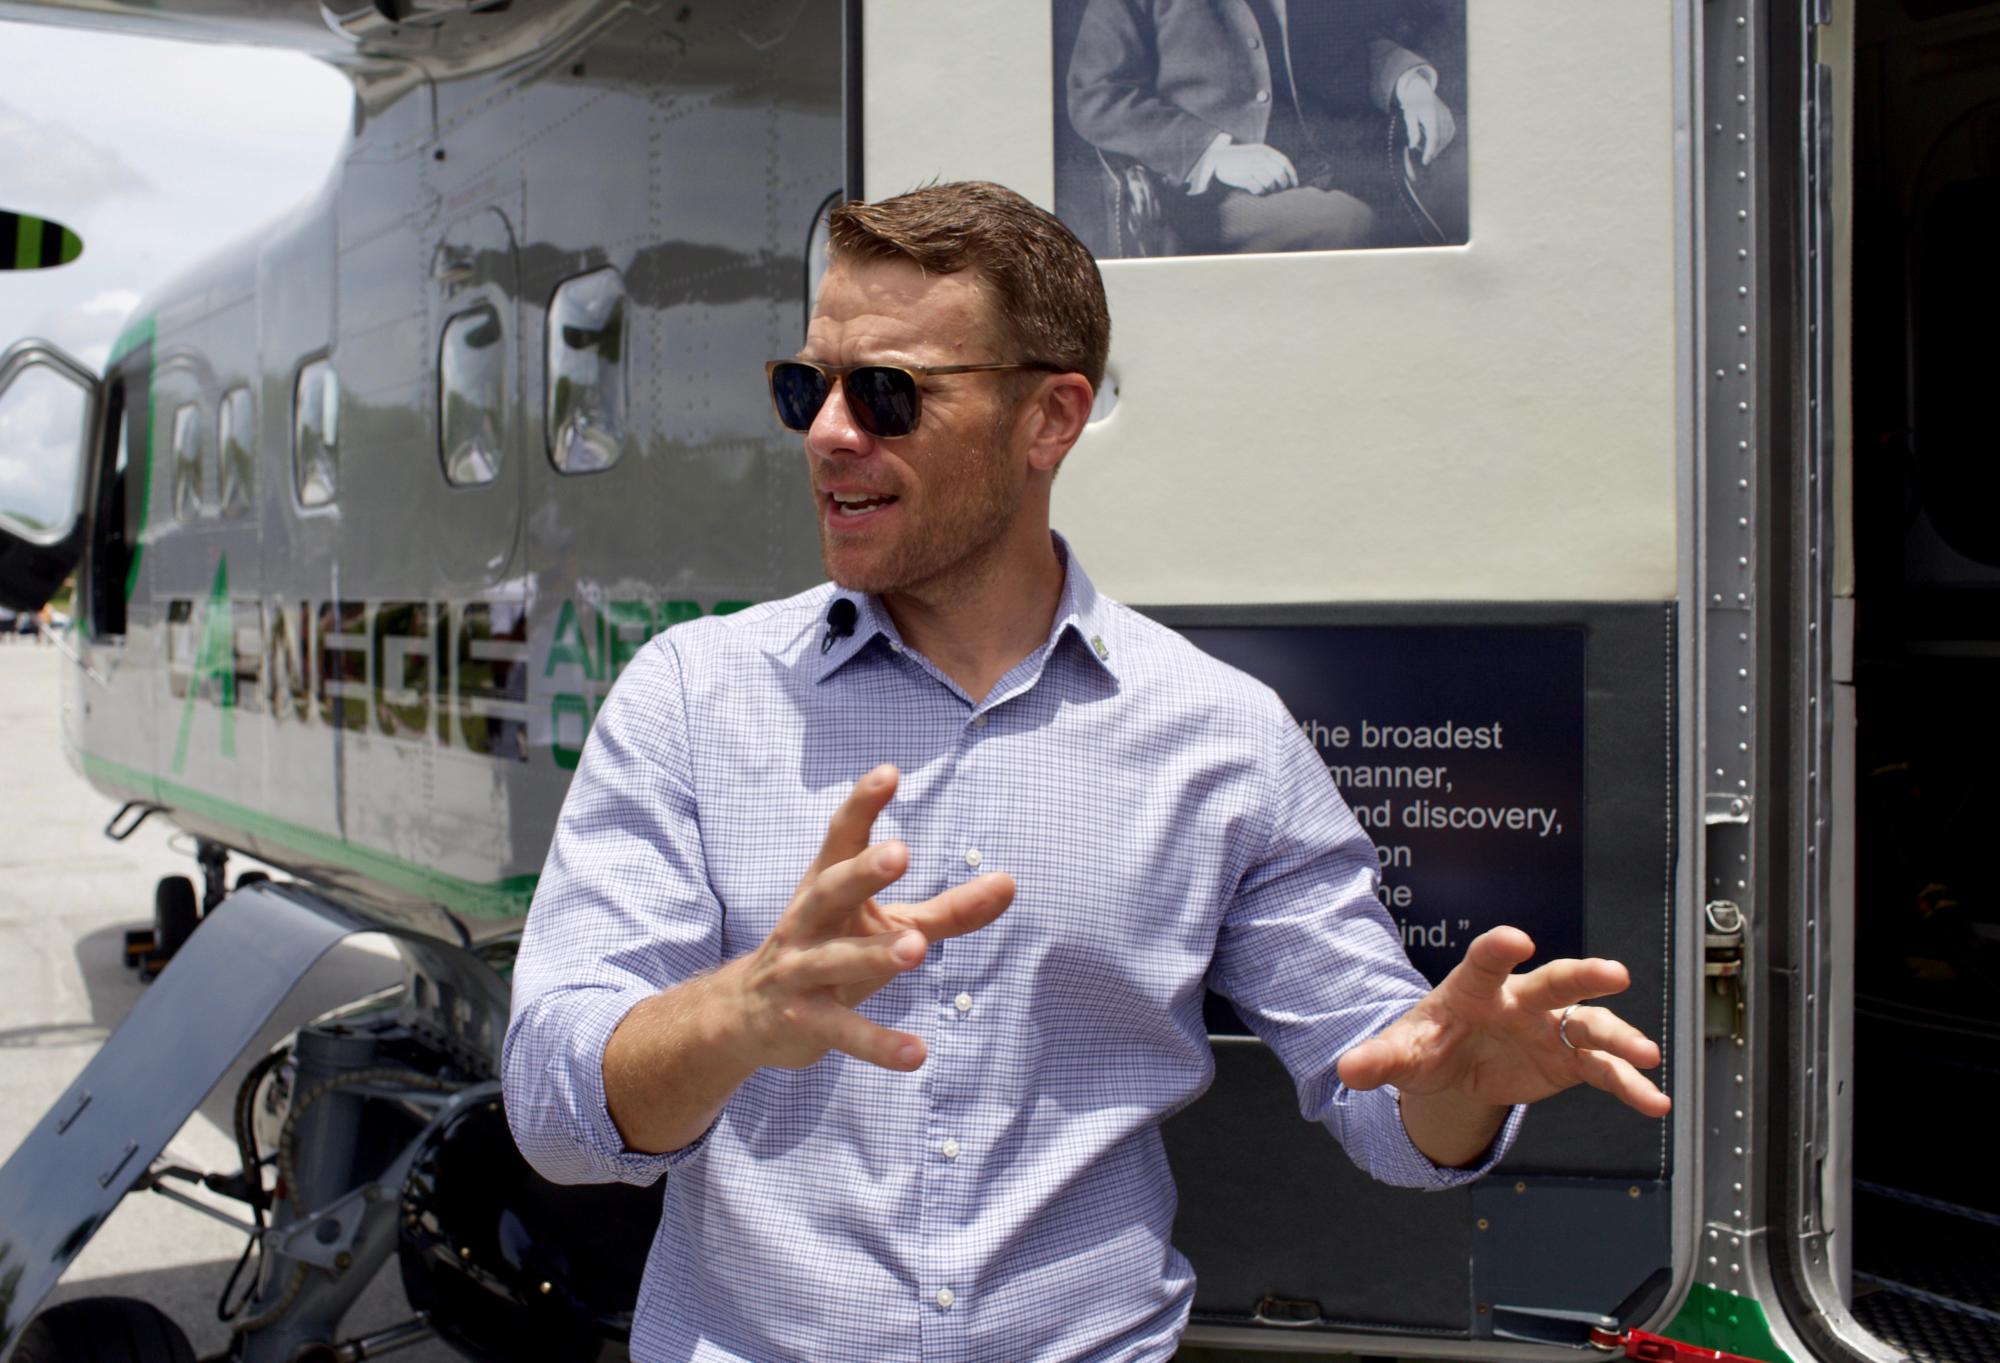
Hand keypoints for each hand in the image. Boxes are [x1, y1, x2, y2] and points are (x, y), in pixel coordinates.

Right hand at [722, 764, 1014, 1073]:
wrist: (747, 1016)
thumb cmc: (831, 950)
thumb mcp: (888, 925)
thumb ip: (950, 909)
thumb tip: (1011, 883)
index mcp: (825, 885)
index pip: (840, 837)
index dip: (862, 805)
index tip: (888, 772)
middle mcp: (807, 921)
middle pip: (830, 888)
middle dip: (862, 871)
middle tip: (899, 852)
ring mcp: (799, 971)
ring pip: (836, 960)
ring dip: (873, 954)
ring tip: (915, 950)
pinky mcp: (803, 1021)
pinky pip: (842, 1032)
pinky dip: (878, 1044)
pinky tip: (917, 1055)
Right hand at [1211, 142, 1298, 194]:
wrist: (1216, 159)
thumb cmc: (1238, 161)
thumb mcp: (1255, 155)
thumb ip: (1269, 162)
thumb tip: (1287, 178)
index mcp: (1264, 150)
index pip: (1284, 163)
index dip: (1292, 176)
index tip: (1294, 185)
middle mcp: (1260, 157)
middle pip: (1279, 175)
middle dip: (1282, 185)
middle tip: (1280, 191)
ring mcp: (1251, 167)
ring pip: (1270, 183)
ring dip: (1269, 190)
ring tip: (1264, 190)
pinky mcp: (1243, 177)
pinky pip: (1258, 189)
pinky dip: (1259, 192)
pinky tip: (1255, 191)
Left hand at [1338, 927, 1670, 1117]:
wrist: (1456, 1064)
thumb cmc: (1430, 1044)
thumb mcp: (1402, 1054)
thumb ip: (1378, 1060)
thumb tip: (1346, 1070)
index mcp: (1474, 989)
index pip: (1484, 963)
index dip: (1498, 949)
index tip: (1514, 939)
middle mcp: (1520, 1000)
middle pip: (1553, 981)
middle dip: (1582, 976)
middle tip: (1613, 973)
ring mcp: (1550, 1027)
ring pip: (1590, 1025)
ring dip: (1620, 1038)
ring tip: (1646, 1055)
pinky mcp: (1569, 1059)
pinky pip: (1604, 1072)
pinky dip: (1629, 1086)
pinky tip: (1655, 1102)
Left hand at [1394, 68, 1457, 166]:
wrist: (1421, 89)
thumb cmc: (1412, 104)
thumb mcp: (1408, 116)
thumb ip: (1412, 131)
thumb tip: (1413, 146)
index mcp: (1431, 114)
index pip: (1433, 137)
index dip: (1430, 150)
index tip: (1425, 161)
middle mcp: (1441, 115)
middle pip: (1440, 138)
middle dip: (1434, 151)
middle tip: (1426, 159)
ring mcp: (1447, 115)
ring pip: (1446, 136)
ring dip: (1439, 147)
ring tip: (1429, 152)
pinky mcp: (1449, 116)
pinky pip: (1450, 132)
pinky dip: (1444, 140)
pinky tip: (1437, 144)